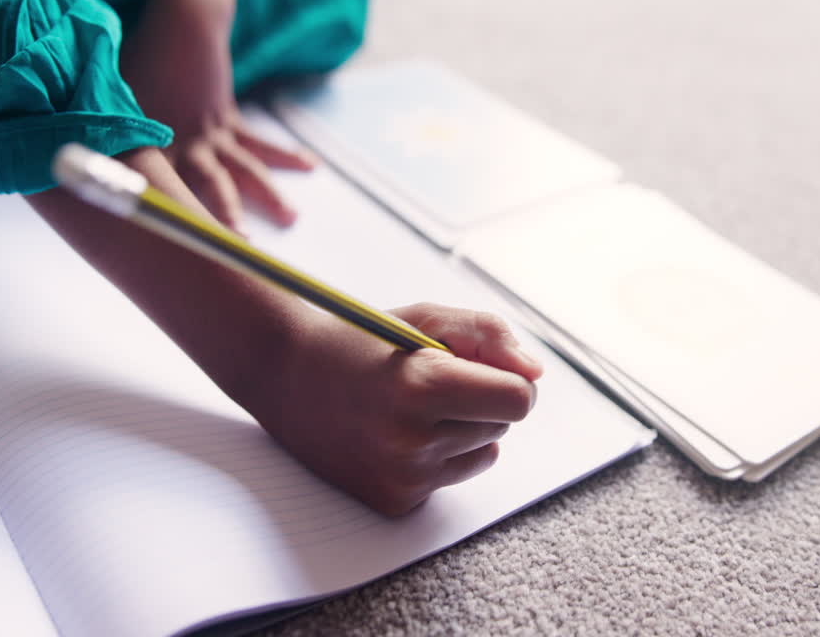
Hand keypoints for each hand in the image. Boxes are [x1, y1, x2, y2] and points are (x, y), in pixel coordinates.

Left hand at [120, 0, 316, 230]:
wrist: (178, 23)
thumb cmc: (135, 64)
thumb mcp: (109, 105)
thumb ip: (107, 143)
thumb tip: (91, 178)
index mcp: (149, 147)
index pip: (159, 191)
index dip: (173, 220)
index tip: (184, 251)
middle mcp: (183, 144)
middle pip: (210, 187)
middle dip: (227, 218)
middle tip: (242, 246)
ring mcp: (210, 133)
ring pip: (244, 169)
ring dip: (269, 194)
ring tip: (291, 217)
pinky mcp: (228, 119)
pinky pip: (259, 143)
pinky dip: (285, 155)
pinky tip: (310, 166)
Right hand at [244, 303, 544, 516]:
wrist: (285, 376)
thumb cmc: (362, 341)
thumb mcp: (424, 319)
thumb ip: (488, 335)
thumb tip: (534, 374)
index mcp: (422, 386)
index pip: (518, 399)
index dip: (509, 378)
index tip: (482, 366)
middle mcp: (411, 440)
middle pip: (502, 426)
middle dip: (479, 399)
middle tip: (428, 380)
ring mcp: (400, 477)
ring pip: (483, 453)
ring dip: (461, 428)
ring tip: (410, 406)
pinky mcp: (393, 501)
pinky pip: (453, 477)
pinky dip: (438, 456)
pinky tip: (395, 434)